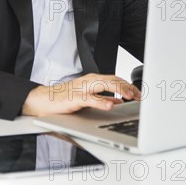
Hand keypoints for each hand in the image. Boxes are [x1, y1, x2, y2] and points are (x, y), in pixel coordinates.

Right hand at [22, 73, 140, 116]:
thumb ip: (103, 98)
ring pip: (104, 85)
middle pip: (113, 80)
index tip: (139, 94)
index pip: (116, 79)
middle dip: (128, 87)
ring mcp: (83, 88)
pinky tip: (111, 105)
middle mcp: (89, 81)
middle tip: (139, 96)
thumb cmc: (65, 98)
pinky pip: (91, 99)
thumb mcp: (88, 97)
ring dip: (119, 90)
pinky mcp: (76, 98)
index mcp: (93, 80)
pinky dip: (102, 101)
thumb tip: (118, 100)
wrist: (45, 99)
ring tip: (131, 96)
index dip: (129, 86)